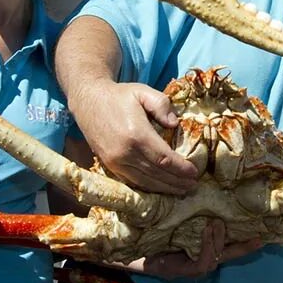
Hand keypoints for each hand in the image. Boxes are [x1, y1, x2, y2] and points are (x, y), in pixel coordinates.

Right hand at [72, 79, 200, 194]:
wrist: (88, 101)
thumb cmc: (119, 96)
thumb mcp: (143, 92)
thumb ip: (162, 105)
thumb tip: (175, 124)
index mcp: (137, 134)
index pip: (164, 158)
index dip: (181, 168)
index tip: (195, 172)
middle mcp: (125, 152)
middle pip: (157, 174)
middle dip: (177, 181)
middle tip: (193, 185)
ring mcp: (115, 162)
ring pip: (145, 181)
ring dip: (165, 188)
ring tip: (181, 189)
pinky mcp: (109, 165)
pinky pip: (132, 181)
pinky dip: (148, 187)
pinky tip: (160, 187)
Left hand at [125, 221, 261, 278]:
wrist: (135, 250)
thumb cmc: (157, 235)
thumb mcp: (177, 221)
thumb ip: (192, 212)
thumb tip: (200, 188)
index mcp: (206, 248)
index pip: (232, 246)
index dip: (248, 242)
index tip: (264, 234)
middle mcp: (205, 259)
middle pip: (231, 253)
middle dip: (243, 245)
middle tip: (248, 230)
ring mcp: (197, 267)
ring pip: (217, 255)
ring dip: (218, 239)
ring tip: (216, 223)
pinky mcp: (187, 272)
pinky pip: (204, 260)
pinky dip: (207, 245)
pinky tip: (206, 230)